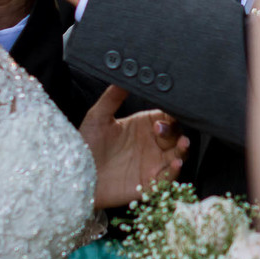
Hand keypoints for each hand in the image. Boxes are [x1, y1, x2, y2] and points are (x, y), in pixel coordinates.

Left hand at [80, 86, 189, 208]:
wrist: (76, 176)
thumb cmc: (86, 146)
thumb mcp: (98, 117)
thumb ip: (113, 96)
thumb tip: (125, 75)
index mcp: (143, 126)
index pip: (167, 116)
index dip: (171, 114)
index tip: (165, 113)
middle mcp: (152, 144)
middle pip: (176, 135)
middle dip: (176, 131)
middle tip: (163, 129)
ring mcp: (152, 164)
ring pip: (178, 155)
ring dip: (182, 150)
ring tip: (182, 144)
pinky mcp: (149, 183)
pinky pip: (168, 178)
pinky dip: (174, 172)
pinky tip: (175, 164)